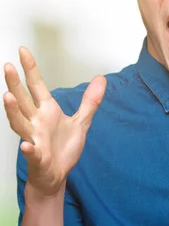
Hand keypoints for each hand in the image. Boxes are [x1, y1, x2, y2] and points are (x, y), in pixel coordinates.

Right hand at [3, 47, 105, 197]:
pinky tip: (26, 145)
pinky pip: (32, 153)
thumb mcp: (81, 122)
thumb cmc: (63, 148)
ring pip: (19, 123)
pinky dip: (28, 149)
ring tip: (7, 97)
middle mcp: (36, 122)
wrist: (57, 174)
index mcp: (46, 111)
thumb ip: (90, 101)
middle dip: (14, 83)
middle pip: (23, 100)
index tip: (22, 50)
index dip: (30, 69)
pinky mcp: (38, 157)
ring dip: (12, 111)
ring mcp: (34, 139)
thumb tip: (101, 79)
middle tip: (7, 66)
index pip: (36, 86)